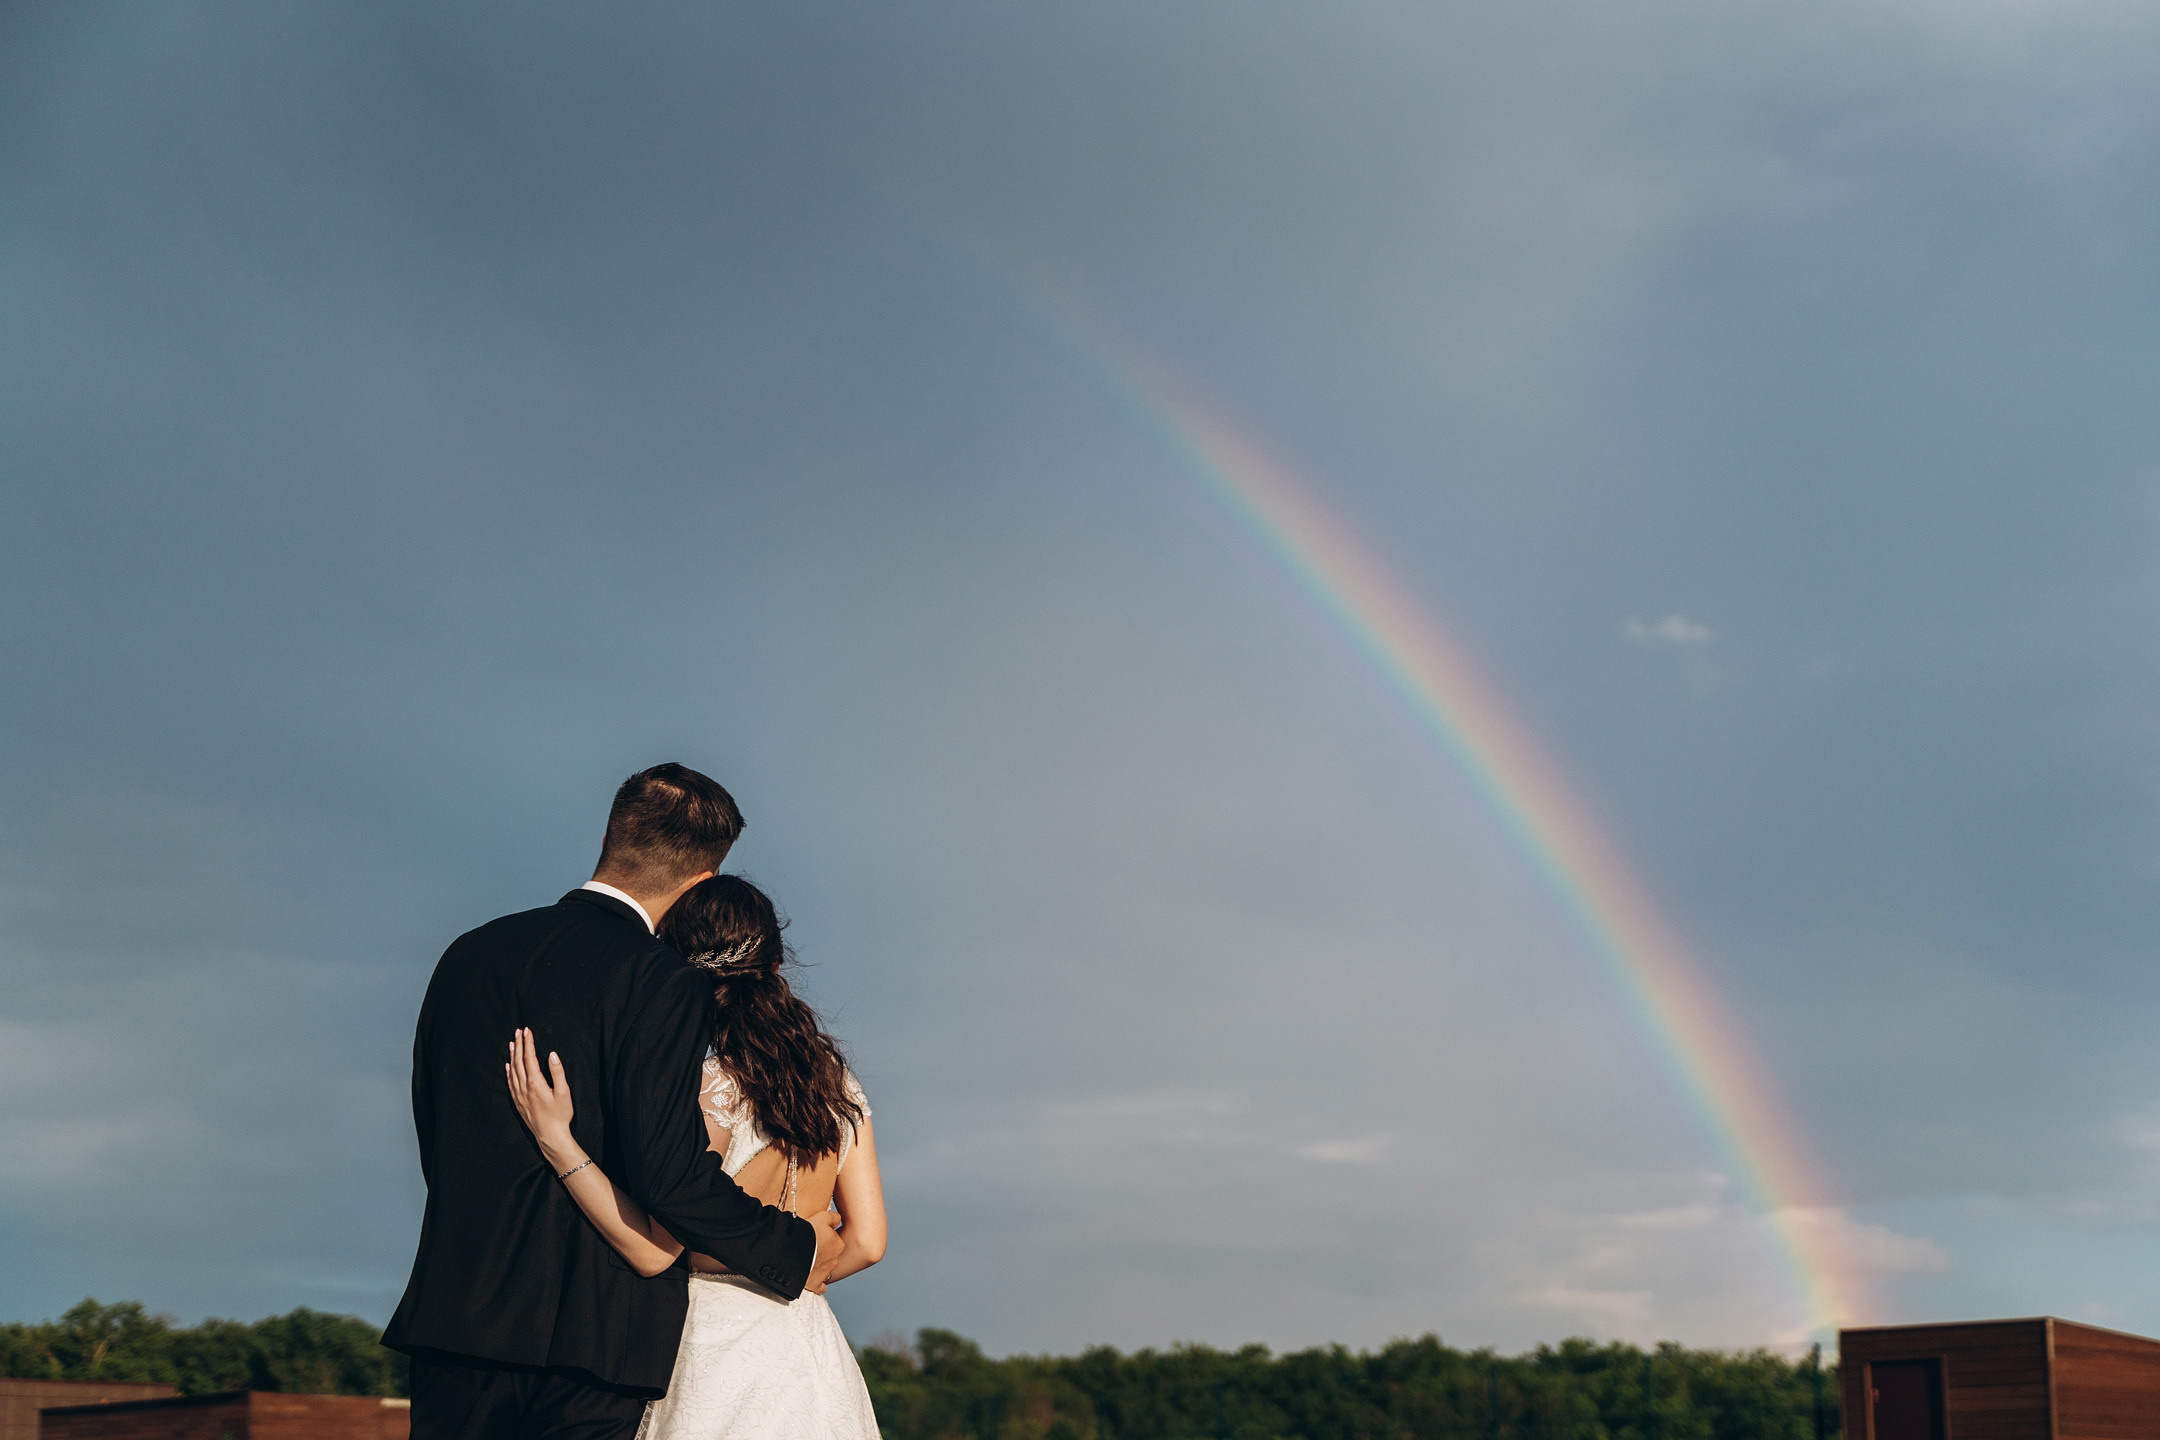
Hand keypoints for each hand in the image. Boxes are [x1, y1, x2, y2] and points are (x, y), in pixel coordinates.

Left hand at [506, 1028, 575, 1148]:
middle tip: (518, 1032)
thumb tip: (552, 1054)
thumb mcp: (564, 1092)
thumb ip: (557, 1072)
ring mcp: (519, 1095)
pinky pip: (509, 1083)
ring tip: (512, 1043)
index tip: (527, 1031)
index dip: (528, 1043)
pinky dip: (508, 1072)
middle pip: (518, 1061)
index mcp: (535, 1083)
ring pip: (512, 1071)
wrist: (550, 1136)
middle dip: (518, 1045)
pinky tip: (508, 1066)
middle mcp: (524, 1087)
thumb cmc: (560, 1115)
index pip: (529, 1057)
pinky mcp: (517, 1102)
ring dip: (512, 1056)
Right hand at [805, 1210, 843, 1294]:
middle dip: (822, 1253)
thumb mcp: (822, 1217)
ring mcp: (826, 1273)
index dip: (823, 1237)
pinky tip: (810, 1278)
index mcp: (838, 1244)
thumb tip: (838, 1220)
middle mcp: (835, 1260)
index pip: (834, 1240)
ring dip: (818, 1267)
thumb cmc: (807, 1232)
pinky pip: (820, 1286)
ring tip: (806, 1262)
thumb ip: (833, 1217)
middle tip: (809, 1248)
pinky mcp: (816, 1284)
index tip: (814, 1236)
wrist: (793, 1252)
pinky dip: (817, 1284)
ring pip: (826, 1270)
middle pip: (830, 1255)